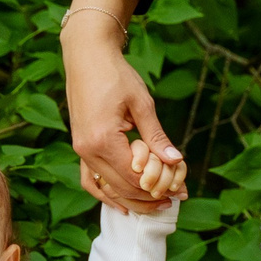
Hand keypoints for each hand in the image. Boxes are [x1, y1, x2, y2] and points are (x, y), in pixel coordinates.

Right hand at [62, 0, 180, 214]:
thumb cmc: (116, 75)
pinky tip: (122, 204)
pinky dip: (105, 193)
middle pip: (120, 187)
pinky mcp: (80, 146)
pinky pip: (90, 179)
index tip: (179, 191)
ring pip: (106, 187)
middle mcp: (87, 150)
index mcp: (103, 139)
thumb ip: (156, 136)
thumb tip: (176, 161)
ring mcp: (80, 150)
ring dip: (130, 198)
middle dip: (148, 197)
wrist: (87, 57)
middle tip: (174, 200)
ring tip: (155, 203)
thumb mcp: (142, 103)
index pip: (134, 176)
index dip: (158, 187)